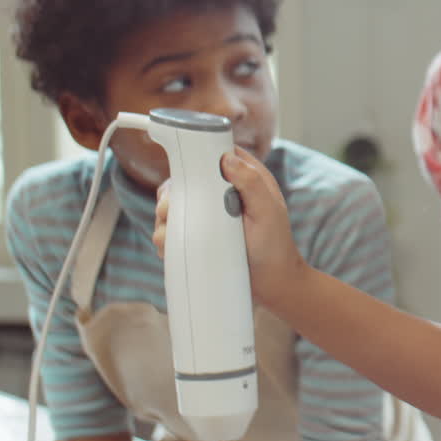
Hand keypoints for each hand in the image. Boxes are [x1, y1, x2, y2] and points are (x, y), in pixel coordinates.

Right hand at [154, 147, 307, 310]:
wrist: (271, 285)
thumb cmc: (275, 247)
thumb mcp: (268, 212)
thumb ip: (252, 183)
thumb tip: (226, 157)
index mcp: (244, 179)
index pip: (214, 155)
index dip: (195, 157)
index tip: (182, 170)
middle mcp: (222, 194)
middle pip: (183, 180)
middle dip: (172, 194)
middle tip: (170, 210)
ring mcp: (207, 216)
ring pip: (171, 206)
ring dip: (165, 219)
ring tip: (172, 233)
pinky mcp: (196, 236)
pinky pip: (170, 231)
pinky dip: (165, 238)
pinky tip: (170, 247)